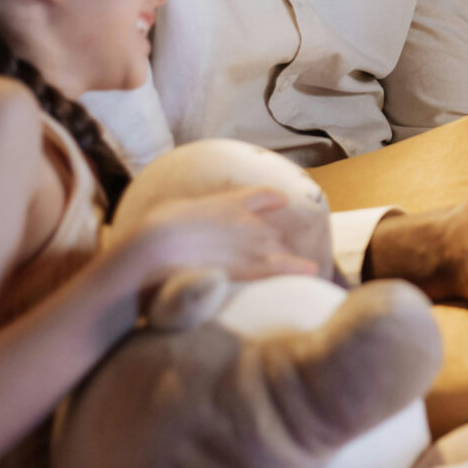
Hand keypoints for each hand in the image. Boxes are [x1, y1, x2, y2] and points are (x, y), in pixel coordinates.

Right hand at [128, 186, 319, 284]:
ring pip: (278, 248)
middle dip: (271, 243)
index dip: (273, 200)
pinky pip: (285, 266)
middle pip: (271, 231)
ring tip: (284, 271)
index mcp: (229, 202)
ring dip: (280, 259)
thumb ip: (189, 217)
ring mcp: (253, 242)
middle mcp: (248, 220)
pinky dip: (300, 268)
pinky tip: (312, 271)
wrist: (156, 246)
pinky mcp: (252, 266)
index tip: (282, 201)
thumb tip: (181, 224)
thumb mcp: (174, 212)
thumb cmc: (154, 231)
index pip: (261, 196)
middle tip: (266, 257)